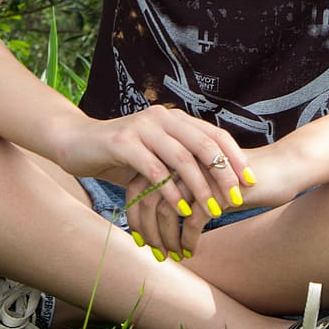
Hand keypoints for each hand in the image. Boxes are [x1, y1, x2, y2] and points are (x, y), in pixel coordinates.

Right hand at [61, 106, 254, 256]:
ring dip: (200, 186)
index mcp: (174, 119)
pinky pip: (153, 168)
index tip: (251, 181)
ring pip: (181, 157)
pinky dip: (170, 191)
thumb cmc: (120, 155)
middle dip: (225, 173)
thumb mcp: (155, 155)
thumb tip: (216, 182)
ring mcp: (142, 128)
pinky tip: (181, 210)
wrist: (77, 143)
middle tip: (238, 199)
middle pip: (204, 144)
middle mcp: (162, 118)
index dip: (236, 157)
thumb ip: (180, 161)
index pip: (214, 134)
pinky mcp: (123, 142)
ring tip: (213, 210)